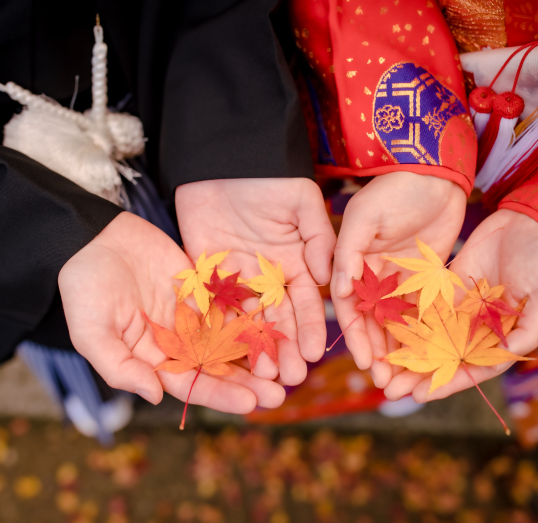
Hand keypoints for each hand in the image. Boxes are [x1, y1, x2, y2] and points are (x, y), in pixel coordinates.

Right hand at [58, 212, 285, 412]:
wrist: (93, 237)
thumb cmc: (84, 287)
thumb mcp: (91, 330)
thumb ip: (120, 366)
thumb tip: (153, 396)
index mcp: (152, 359)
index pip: (190, 385)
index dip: (220, 395)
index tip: (250, 404)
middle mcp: (176, 342)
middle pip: (218, 367)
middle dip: (249, 381)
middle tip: (281, 393)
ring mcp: (192, 314)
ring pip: (231, 339)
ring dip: (257, 353)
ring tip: (288, 364)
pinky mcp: (203, 288)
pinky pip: (232, 305)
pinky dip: (253, 316)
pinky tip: (278, 325)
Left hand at [175, 178, 335, 384]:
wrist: (221, 159)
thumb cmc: (268, 176)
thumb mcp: (300, 202)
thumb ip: (318, 237)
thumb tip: (330, 276)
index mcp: (295, 263)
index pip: (307, 303)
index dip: (310, 328)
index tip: (314, 353)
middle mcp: (268, 279)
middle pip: (278, 321)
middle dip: (285, 350)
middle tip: (290, 379)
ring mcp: (237, 280)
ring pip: (248, 322)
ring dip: (254, 350)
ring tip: (261, 377)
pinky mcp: (207, 277)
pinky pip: (213, 308)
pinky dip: (218, 331)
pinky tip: (224, 355)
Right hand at [332, 172, 465, 386]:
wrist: (435, 172)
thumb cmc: (394, 189)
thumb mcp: (364, 216)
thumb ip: (347, 251)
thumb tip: (333, 290)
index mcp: (352, 262)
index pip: (348, 307)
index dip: (355, 336)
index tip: (365, 362)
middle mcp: (373, 276)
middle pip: (372, 323)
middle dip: (377, 353)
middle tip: (386, 382)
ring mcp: (400, 279)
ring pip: (397, 323)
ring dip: (399, 350)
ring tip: (406, 379)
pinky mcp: (426, 279)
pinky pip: (422, 312)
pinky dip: (423, 334)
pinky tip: (429, 355)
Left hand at [382, 209, 537, 401]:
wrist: (532, 221)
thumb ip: (530, 330)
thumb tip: (506, 356)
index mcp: (507, 337)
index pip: (475, 368)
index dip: (450, 383)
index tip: (422, 395)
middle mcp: (482, 328)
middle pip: (447, 359)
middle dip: (420, 375)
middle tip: (391, 391)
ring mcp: (464, 308)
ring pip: (432, 338)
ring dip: (409, 354)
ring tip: (382, 370)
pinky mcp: (449, 287)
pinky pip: (425, 309)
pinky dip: (407, 322)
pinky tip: (385, 333)